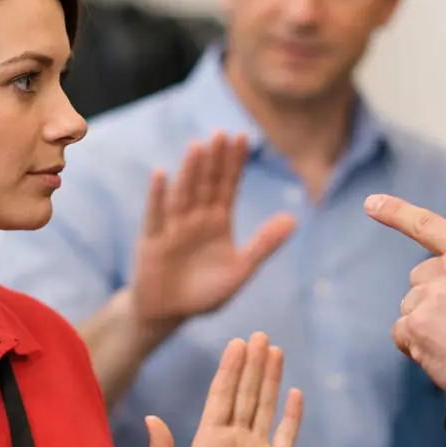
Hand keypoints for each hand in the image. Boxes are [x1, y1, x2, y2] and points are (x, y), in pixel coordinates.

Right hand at [131, 132, 295, 335]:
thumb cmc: (205, 293)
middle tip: (222, 133)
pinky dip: (158, 196)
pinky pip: (156, 215)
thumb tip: (293, 219)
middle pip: (206, 184)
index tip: (243, 137)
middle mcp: (196, 218)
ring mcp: (173, 226)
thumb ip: (264, 245)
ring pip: (183, 194)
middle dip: (214, 160)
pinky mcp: (153, 240)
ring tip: (197, 146)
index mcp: (219, 222)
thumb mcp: (240, 271)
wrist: (169, 313)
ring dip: (189, 171)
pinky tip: (162, 174)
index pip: (229, 186)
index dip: (235, 162)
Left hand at [147, 333, 303, 446]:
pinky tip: (295, 393)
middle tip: (259, 335)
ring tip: (275, 351)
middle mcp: (234, 441)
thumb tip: (153, 418)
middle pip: (246, 394)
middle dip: (252, 365)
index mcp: (209, 440)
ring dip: (270, 379)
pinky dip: (292, 416)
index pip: (222, 396)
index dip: (229, 370)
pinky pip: (286, 436)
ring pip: (265, 407)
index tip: (236, 343)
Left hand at [364, 194, 445, 391]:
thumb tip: (441, 285)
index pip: (428, 226)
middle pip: (419, 279)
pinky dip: (413, 345)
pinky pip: (400, 332)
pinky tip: (440, 354)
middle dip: (431, 300)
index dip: (396, 212)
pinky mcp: (416, 324)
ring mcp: (430, 296)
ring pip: (410, 307)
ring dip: (424, 325)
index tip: (371, 203)